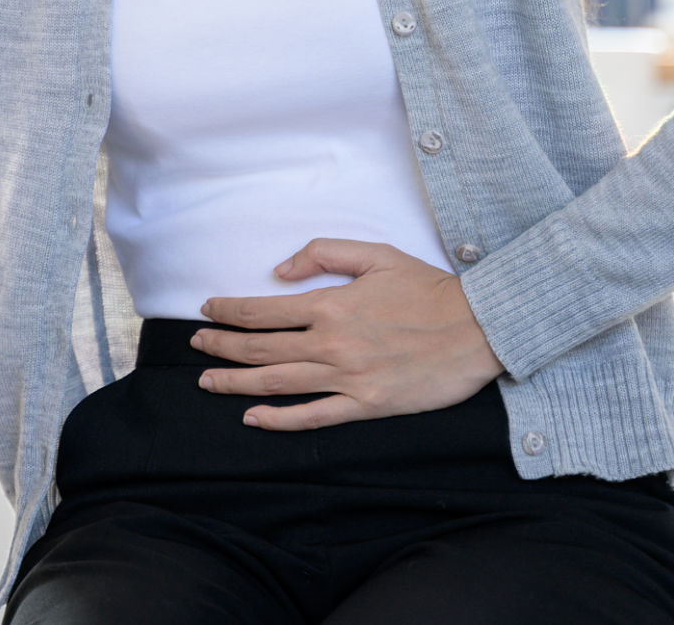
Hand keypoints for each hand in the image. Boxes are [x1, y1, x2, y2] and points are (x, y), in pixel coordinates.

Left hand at [191, 238, 505, 429]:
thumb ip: (324, 253)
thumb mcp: (377, 254)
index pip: (263, 311)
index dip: (228, 312)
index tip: (206, 311)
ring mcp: (347, 378)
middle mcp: (331, 343)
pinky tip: (252, 418)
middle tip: (195, 346)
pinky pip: (313, 416)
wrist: (478, 327)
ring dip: (235, 382)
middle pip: (260, 349)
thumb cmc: (429, 288)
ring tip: (207, 380)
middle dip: (221, 347)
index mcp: (331, 304)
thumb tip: (280, 269)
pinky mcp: (366, 404)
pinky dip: (278, 419)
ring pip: (277, 384)